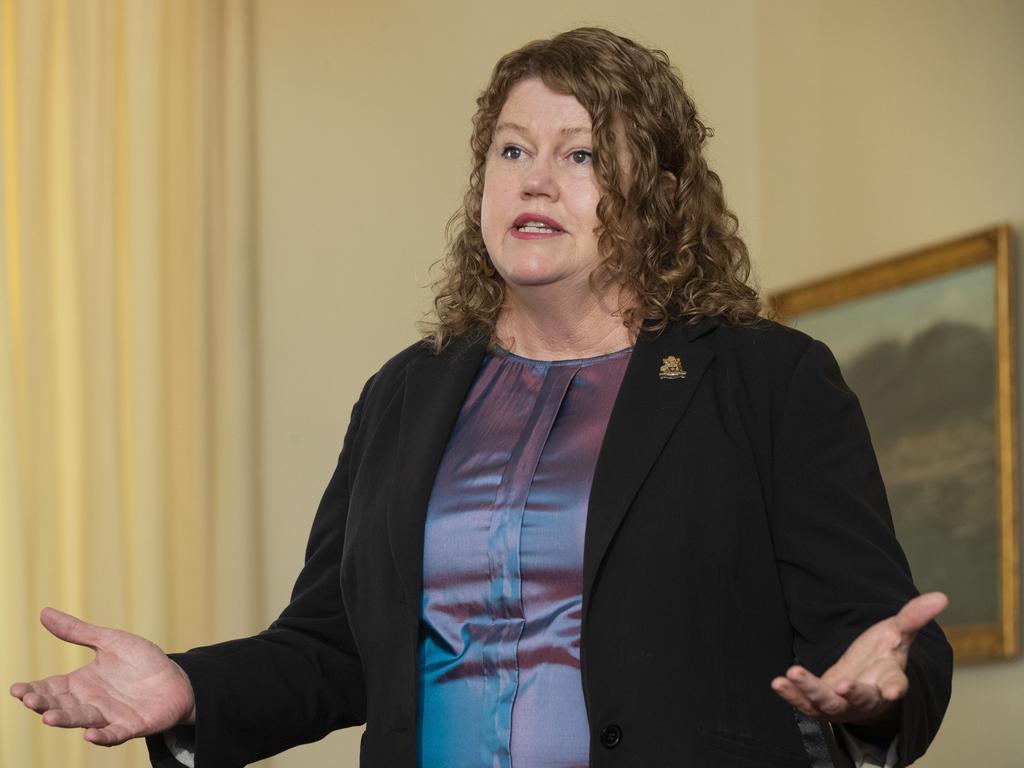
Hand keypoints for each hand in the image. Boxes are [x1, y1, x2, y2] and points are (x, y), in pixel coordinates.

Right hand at [9, 607, 195, 745]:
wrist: (176, 679)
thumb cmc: (140, 662)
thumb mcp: (110, 641)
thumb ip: (78, 632)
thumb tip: (44, 612)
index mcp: (81, 683)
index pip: (50, 688)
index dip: (33, 690)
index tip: (16, 689)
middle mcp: (90, 702)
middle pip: (61, 706)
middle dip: (44, 704)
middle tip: (29, 700)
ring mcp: (110, 716)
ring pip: (83, 720)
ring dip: (66, 720)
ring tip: (49, 717)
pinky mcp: (131, 726)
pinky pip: (114, 734)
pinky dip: (103, 736)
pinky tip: (91, 735)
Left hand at [770, 592, 947, 728]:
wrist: (862, 682)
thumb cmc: (881, 658)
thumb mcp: (896, 634)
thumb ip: (913, 617)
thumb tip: (941, 596)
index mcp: (889, 680)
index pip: (896, 684)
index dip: (896, 688)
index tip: (894, 690)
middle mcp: (867, 697)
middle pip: (860, 698)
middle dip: (852, 694)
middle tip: (843, 686)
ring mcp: (842, 705)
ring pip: (827, 703)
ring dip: (810, 690)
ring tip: (792, 674)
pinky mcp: (819, 705)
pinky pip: (804, 704)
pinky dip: (791, 695)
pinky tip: (778, 682)